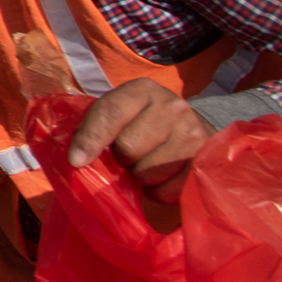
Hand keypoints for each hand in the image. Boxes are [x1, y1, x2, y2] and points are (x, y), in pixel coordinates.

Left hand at [66, 76, 215, 202]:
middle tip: (129, 155)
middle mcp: (172, 106)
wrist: (192, 130)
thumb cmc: (142, 124)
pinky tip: (164, 177)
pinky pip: (167, 191)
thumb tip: (77, 158)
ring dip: (140, 176)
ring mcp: (193, 133)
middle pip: (128, 147)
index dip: (91, 139)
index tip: (77, 161)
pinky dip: (158, 191)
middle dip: (121, 158)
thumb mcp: (120, 114)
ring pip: (147, 173)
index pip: (111, 112)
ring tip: (148, 163)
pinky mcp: (205, 162)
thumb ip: (97, 126)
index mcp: (142, 90)